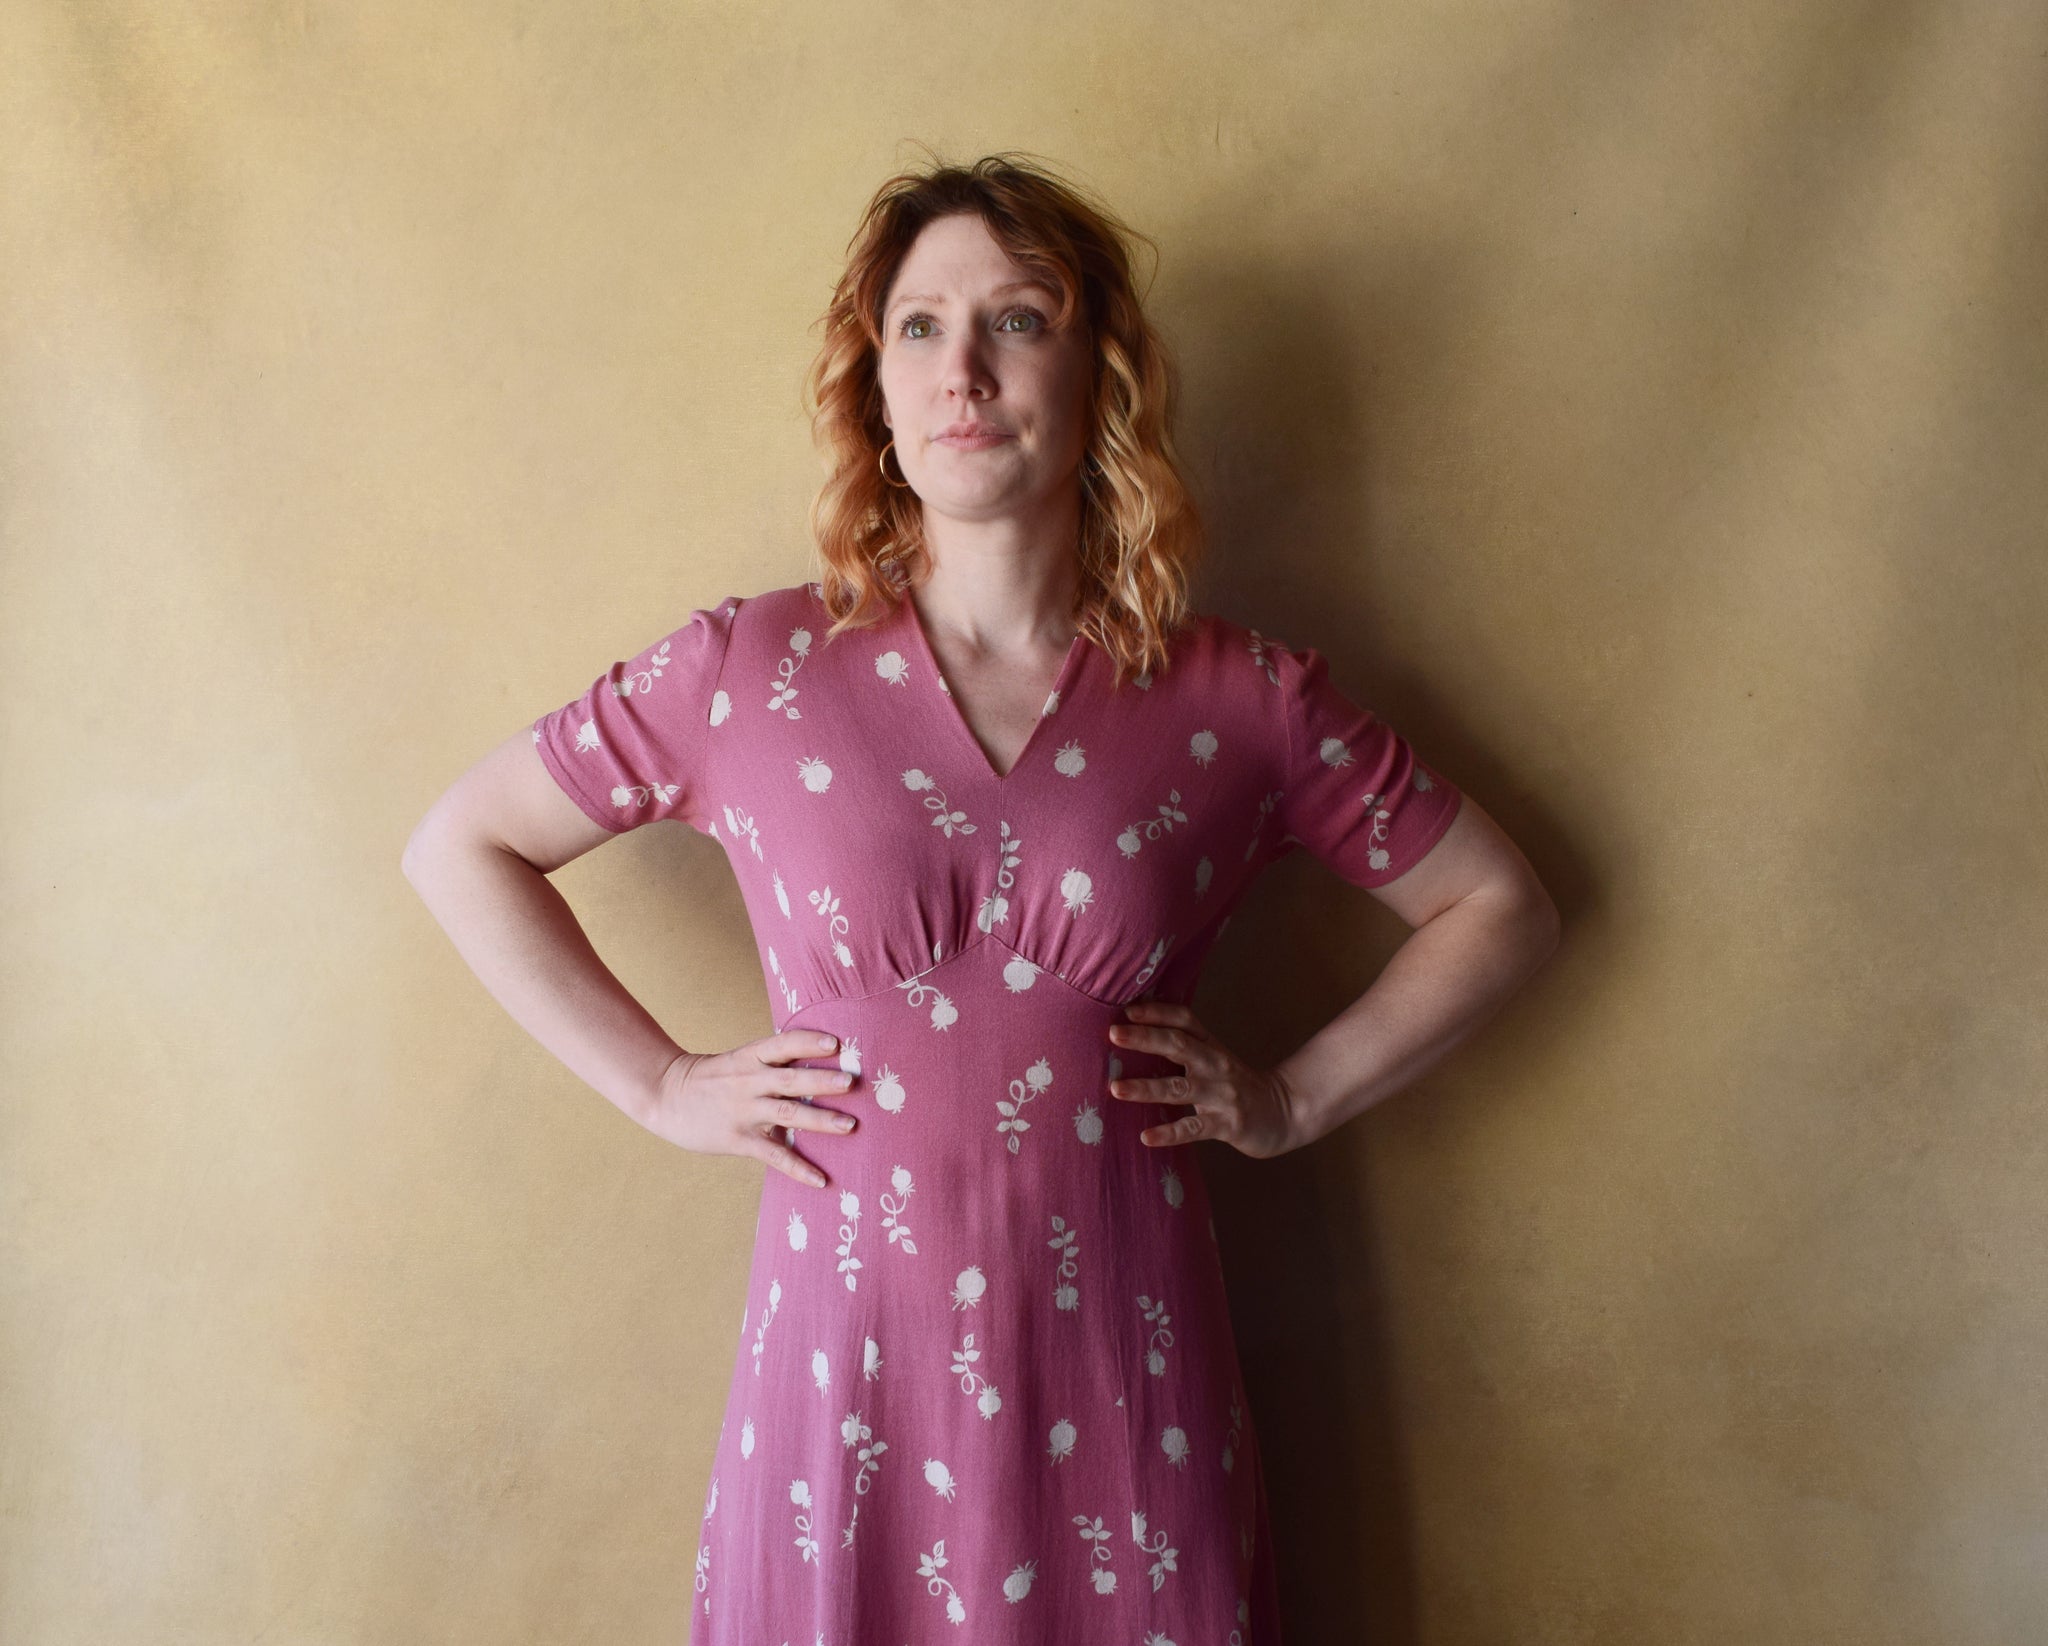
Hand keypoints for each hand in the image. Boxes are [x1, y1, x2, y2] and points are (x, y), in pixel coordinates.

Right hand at [638, 1028, 856, 1187]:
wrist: (665, 1095)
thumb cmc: (711, 1078)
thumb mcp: (740, 1060)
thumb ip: (773, 1063)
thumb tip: (819, 1065)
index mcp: (750, 1056)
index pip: (783, 1044)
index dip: (808, 1042)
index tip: (835, 1044)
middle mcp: (749, 1081)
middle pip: (790, 1079)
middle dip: (822, 1081)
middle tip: (852, 1082)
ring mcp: (744, 1111)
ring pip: (787, 1114)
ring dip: (820, 1120)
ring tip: (850, 1125)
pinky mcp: (739, 1139)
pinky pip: (773, 1154)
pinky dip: (798, 1168)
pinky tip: (820, 1179)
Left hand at [1105, 999, 1297, 1159]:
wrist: (1284, 1113)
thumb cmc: (1235, 1085)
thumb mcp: (1214, 1058)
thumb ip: (1183, 1045)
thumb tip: (1136, 1030)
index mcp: (1211, 1046)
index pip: (1185, 1020)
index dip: (1158, 1012)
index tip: (1127, 1009)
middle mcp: (1216, 1065)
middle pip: (1179, 1045)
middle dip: (1145, 1038)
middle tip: (1114, 1034)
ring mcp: (1222, 1095)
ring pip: (1180, 1088)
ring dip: (1147, 1088)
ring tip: (1116, 1089)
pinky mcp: (1227, 1125)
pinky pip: (1194, 1129)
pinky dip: (1170, 1133)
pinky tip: (1146, 1137)